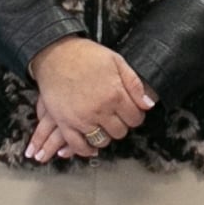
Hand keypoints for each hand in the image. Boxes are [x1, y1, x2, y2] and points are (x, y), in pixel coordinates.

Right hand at [26, 38, 155, 162]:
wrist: (55, 54)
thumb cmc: (86, 55)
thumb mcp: (116, 61)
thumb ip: (135, 84)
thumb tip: (148, 104)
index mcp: (115, 94)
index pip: (135, 118)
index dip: (135, 115)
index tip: (130, 111)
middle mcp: (100, 110)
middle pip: (120, 131)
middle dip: (121, 125)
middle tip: (115, 116)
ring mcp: (82, 118)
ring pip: (102, 141)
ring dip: (105, 135)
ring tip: (103, 125)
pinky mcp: (65, 122)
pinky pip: (78, 145)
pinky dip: (86, 149)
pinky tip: (90, 145)